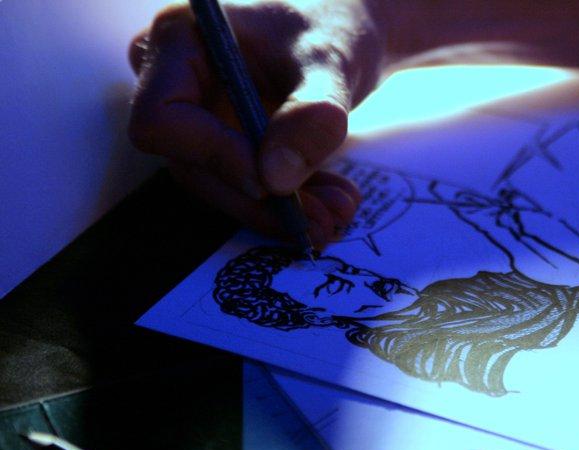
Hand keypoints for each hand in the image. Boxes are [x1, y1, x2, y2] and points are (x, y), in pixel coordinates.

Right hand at [128, 1, 387, 246]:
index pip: (163, 120)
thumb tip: (276, 180)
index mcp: (180, 39)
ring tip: (337, 214)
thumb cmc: (330, 27)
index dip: (212, 157)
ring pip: (220, 185)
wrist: (343, 33)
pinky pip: (244, 185)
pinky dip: (289, 203)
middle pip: (191, 165)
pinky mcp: (222, 142)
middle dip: (258, 202)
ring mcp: (196, 116)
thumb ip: (311, 114)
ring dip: (279, 211)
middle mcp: (175, 80)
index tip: (271, 183)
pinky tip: (332, 205)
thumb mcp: (330, 63)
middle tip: (321, 222)